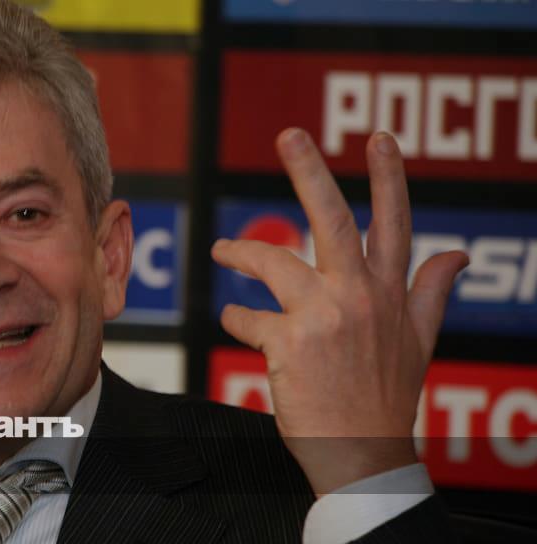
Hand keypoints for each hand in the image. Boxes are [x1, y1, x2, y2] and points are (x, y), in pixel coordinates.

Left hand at [211, 129, 468, 495]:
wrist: (362, 454)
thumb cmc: (387, 396)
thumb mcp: (420, 341)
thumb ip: (431, 291)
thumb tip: (458, 253)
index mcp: (390, 293)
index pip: (395, 225)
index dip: (389, 178)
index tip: (380, 138)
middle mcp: (359, 297)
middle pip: (334, 221)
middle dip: (309, 173)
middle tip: (289, 135)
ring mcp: (323, 318)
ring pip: (273, 261)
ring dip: (241, 251)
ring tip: (222, 248)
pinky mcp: (288, 344)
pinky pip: (247, 317)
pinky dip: (236, 316)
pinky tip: (234, 316)